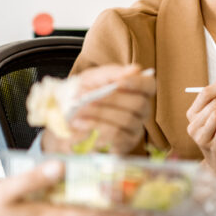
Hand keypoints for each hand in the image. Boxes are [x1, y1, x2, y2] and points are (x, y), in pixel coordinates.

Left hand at [41, 64, 155, 154]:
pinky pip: (116, 137)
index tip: (118, 83)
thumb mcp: (93, 78)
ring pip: (126, 120)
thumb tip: (135, 69)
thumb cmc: (85, 93)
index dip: (137, 83)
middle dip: (111, 100)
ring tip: (79, 110)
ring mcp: (135, 129)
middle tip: (88, 98)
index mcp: (137, 91)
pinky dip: (96, 128)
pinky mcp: (124, 145)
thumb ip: (112, 73)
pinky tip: (81, 124)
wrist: (65, 116)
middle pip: (138, 104)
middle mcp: (141, 111)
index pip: (149, 86)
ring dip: (100, 114)